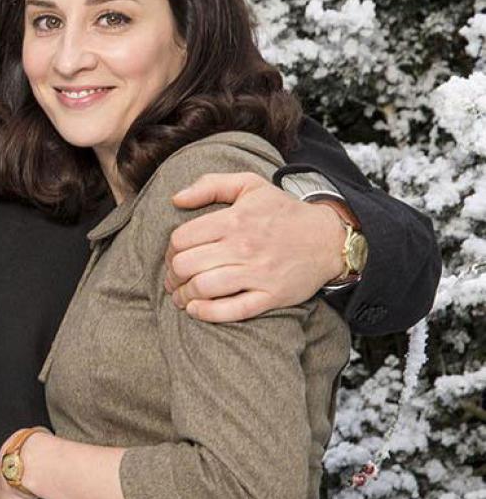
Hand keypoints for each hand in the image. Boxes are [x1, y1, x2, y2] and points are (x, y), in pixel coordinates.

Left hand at [165, 172, 348, 321]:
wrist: (329, 239)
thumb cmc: (283, 212)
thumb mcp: (250, 185)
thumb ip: (210, 185)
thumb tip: (176, 199)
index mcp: (234, 220)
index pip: (182, 239)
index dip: (170, 250)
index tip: (174, 256)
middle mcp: (243, 247)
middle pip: (186, 265)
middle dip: (172, 275)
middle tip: (173, 279)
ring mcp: (258, 273)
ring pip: (203, 288)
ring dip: (184, 295)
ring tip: (181, 296)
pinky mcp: (271, 296)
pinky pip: (232, 310)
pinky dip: (207, 313)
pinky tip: (196, 310)